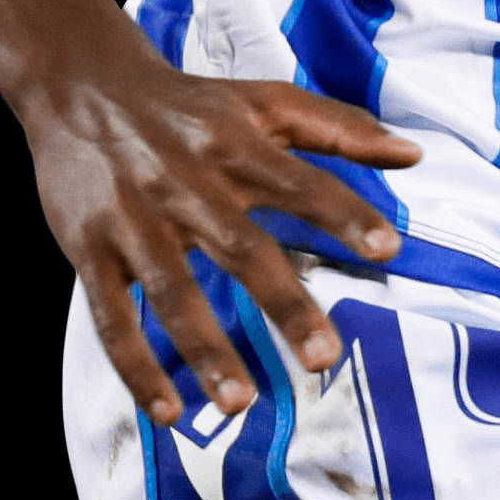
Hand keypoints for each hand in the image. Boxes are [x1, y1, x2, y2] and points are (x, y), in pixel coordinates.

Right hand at [22, 56, 421, 424]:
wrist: (85, 87)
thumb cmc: (193, 105)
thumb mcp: (266, 101)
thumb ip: (340, 128)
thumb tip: (414, 155)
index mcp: (238, 146)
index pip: (302, 183)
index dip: (344, 213)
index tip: (389, 249)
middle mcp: (190, 183)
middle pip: (241, 247)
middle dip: (283, 303)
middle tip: (323, 359)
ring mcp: (137, 220)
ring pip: (172, 291)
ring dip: (205, 349)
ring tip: (240, 404)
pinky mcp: (90, 248)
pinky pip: (111, 316)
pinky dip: (135, 366)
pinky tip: (167, 412)